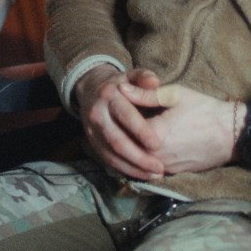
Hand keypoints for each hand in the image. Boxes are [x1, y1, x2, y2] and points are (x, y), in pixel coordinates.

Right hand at [74, 64, 168, 180]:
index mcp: (109, 96)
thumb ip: (144, 77)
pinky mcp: (92, 143)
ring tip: (154, 175)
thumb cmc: (122, 84)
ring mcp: (91, 131)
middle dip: (139, 157)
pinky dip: (125, 169)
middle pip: (117, 141)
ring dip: (133, 168)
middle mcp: (97, 115)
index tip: (158, 144)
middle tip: (159, 168)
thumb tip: (154, 82)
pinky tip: (142, 175)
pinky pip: (107, 160)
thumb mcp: (132, 75)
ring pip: (111, 155)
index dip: (141, 131)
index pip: (125, 115)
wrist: (92, 90)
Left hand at [119, 74, 240, 175]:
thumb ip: (145, 94)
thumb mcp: (174, 95)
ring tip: (124, 130)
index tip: (115, 104)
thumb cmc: (203, 110)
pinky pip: (147, 166)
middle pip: (126, 146)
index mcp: (154, 135)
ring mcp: (163, 167)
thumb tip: (121, 89)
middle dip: (119, 132)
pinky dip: (140, 156)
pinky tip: (139, 143)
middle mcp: (155, 156)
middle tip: (114, 119)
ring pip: (135, 159)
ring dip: (128, 146)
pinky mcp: (171, 173)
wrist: (230, 135)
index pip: (123, 126)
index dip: (118, 114)